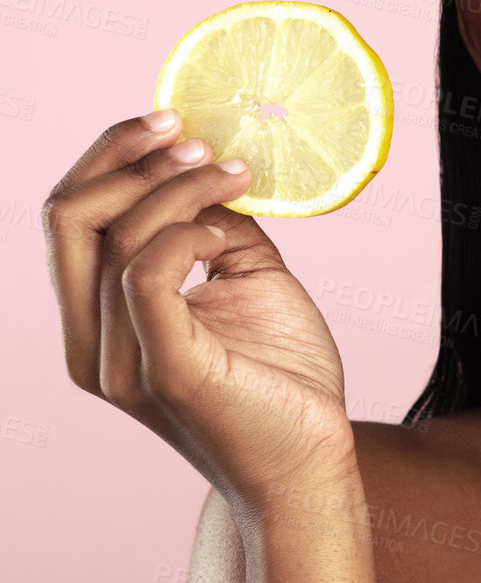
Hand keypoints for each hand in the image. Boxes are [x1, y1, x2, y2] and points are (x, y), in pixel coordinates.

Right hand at [43, 109, 357, 511]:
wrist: (312, 462)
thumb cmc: (282, 378)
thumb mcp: (248, 281)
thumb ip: (216, 229)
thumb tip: (213, 171)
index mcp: (99, 320)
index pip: (70, 219)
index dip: (110, 157)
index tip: (172, 121)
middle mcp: (92, 342)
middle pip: (67, 217)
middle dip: (126, 156)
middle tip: (195, 135)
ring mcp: (122, 360)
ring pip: (113, 236)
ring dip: (178, 186)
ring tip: (234, 174)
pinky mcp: (165, 370)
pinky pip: (145, 276)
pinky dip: (186, 232)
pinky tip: (225, 234)